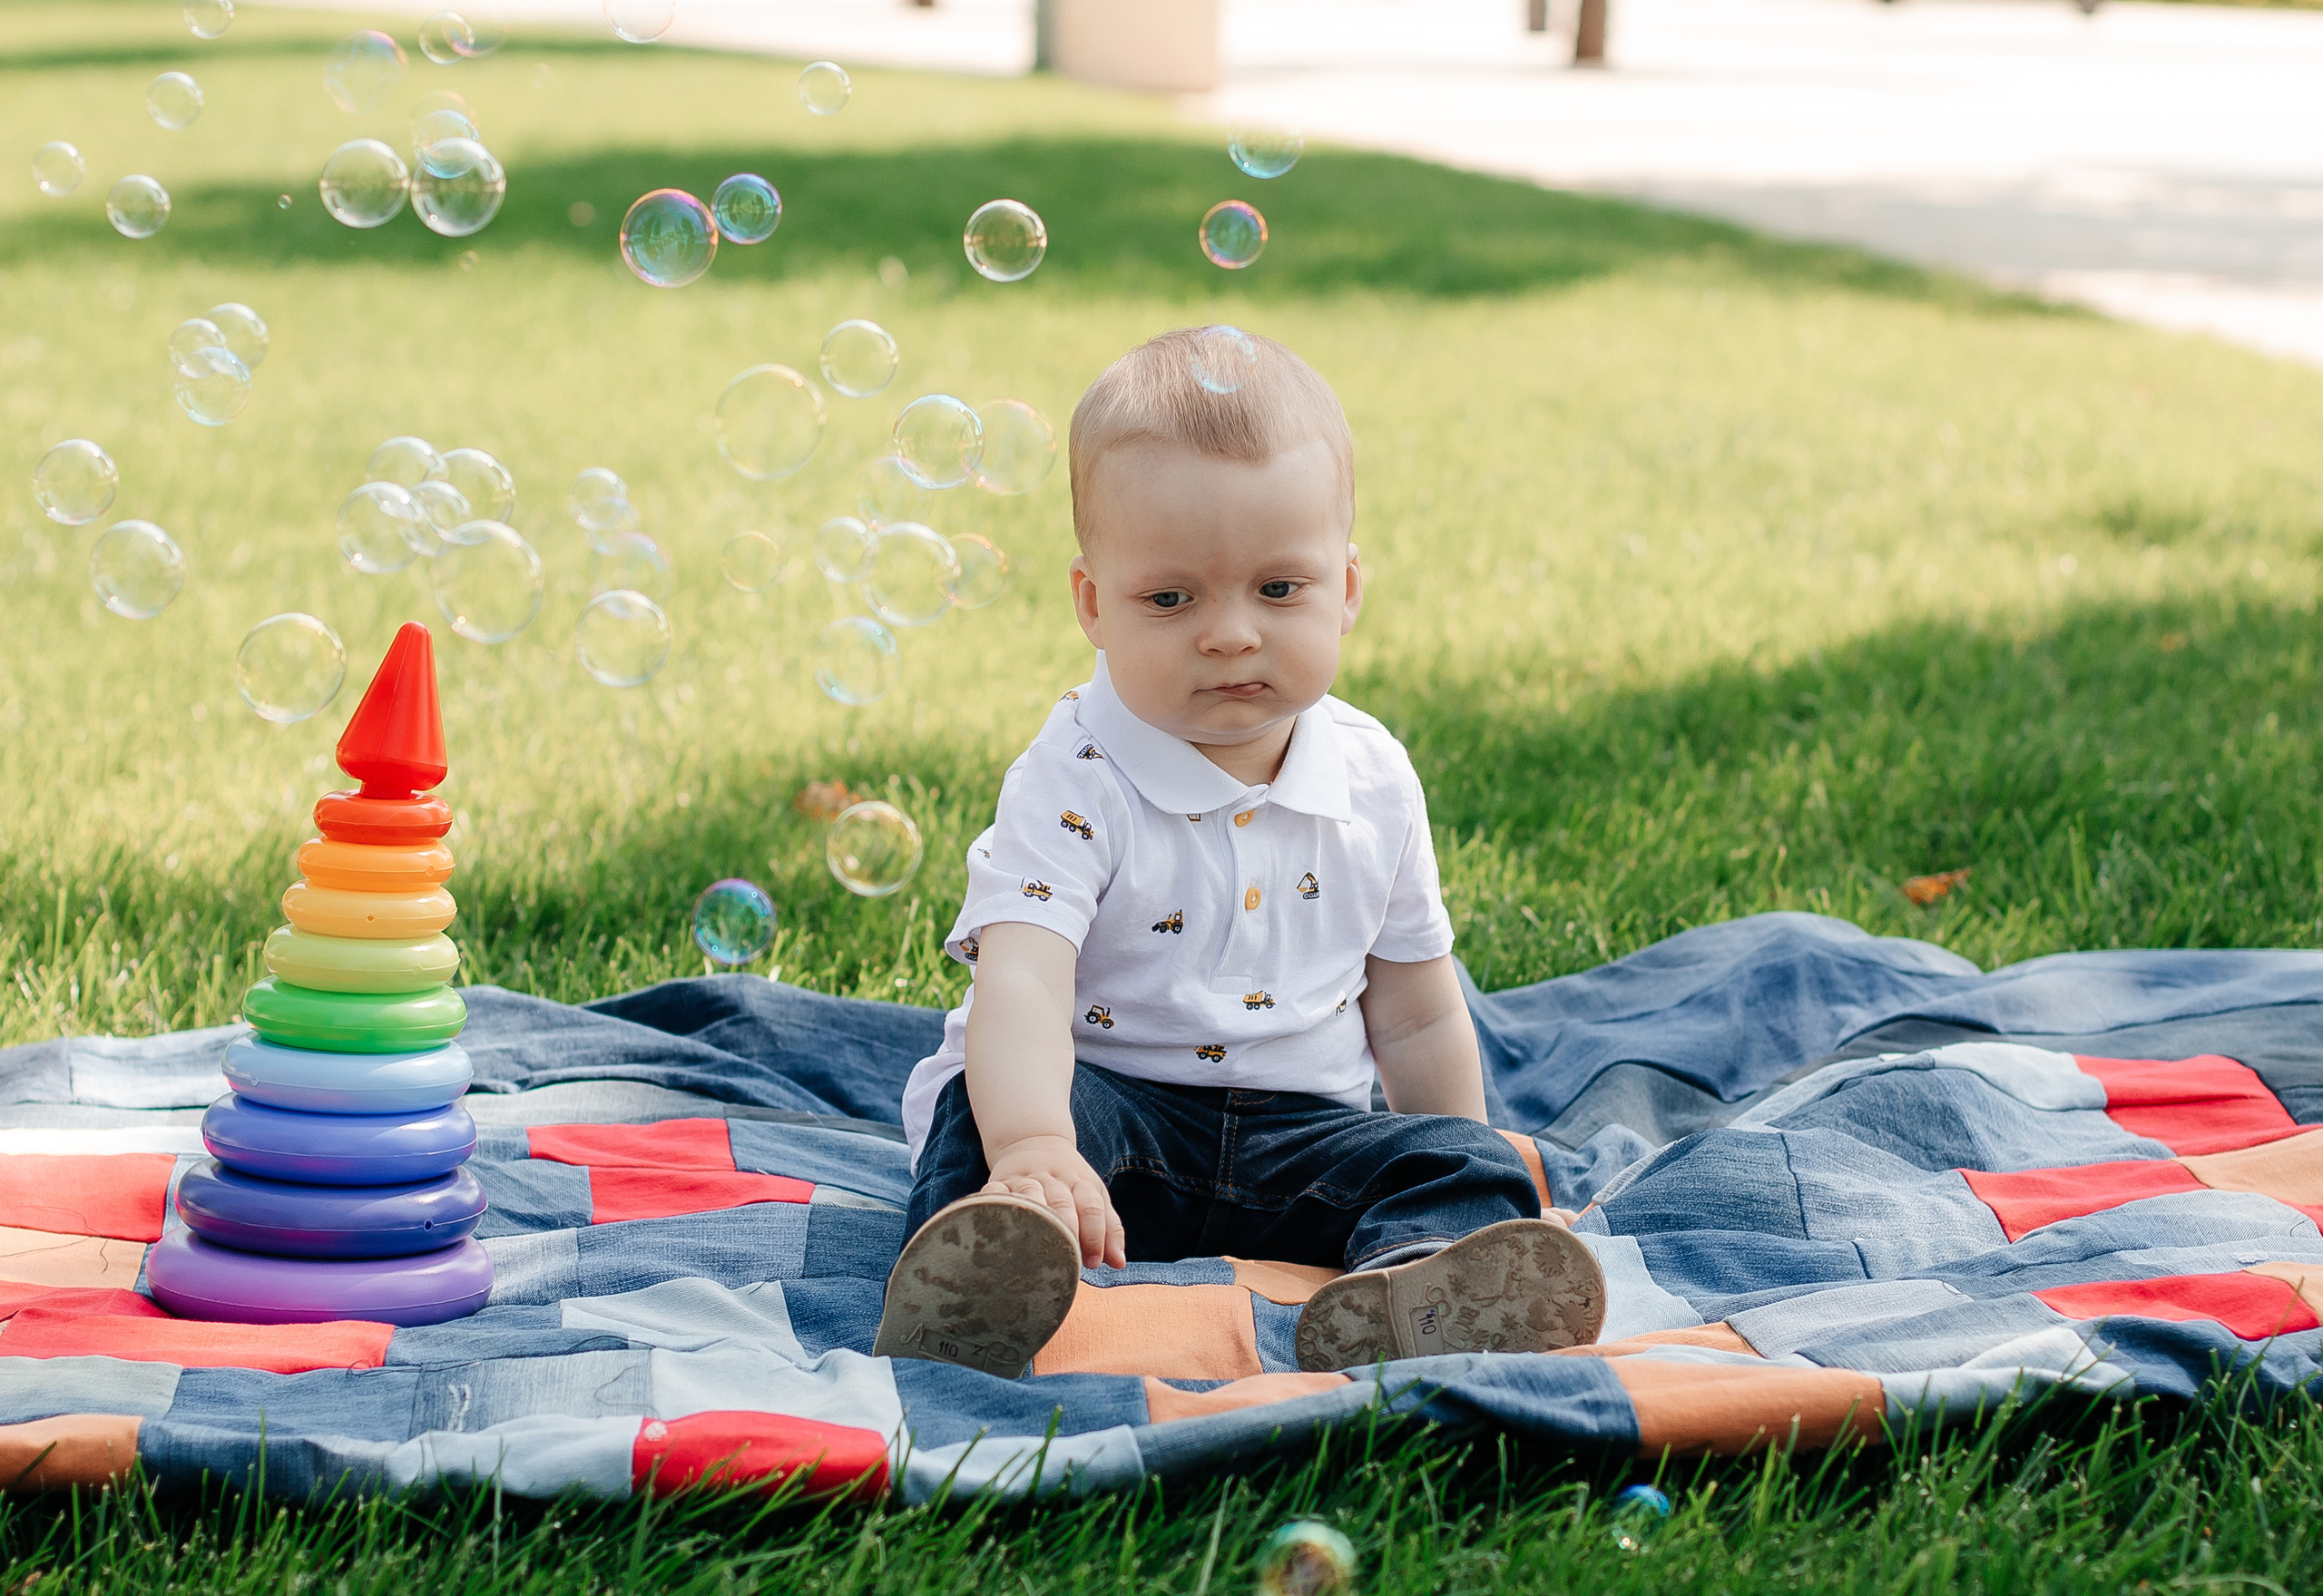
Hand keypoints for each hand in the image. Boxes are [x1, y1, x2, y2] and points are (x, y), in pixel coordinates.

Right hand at [981, 1134, 1126, 1268]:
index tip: (1094, 1262)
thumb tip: (1118, 1263)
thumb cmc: (1069, 1180)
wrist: (1033, 1141)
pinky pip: (997, 1191)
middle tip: (1069, 1261)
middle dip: (1069, 1232)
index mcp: (1081, 1182)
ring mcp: (1027, 1178)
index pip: (1092, 1206)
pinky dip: (996, 1202)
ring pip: (1032, 1196)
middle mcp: (1054, 1179)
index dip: (1096, 1235)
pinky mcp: (1001, 1181)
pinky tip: (998, 1218)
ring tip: (1037, 1246)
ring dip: (1037, 1219)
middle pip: (1063, 1203)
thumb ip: (1109, 1227)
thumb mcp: (1093, 1194)